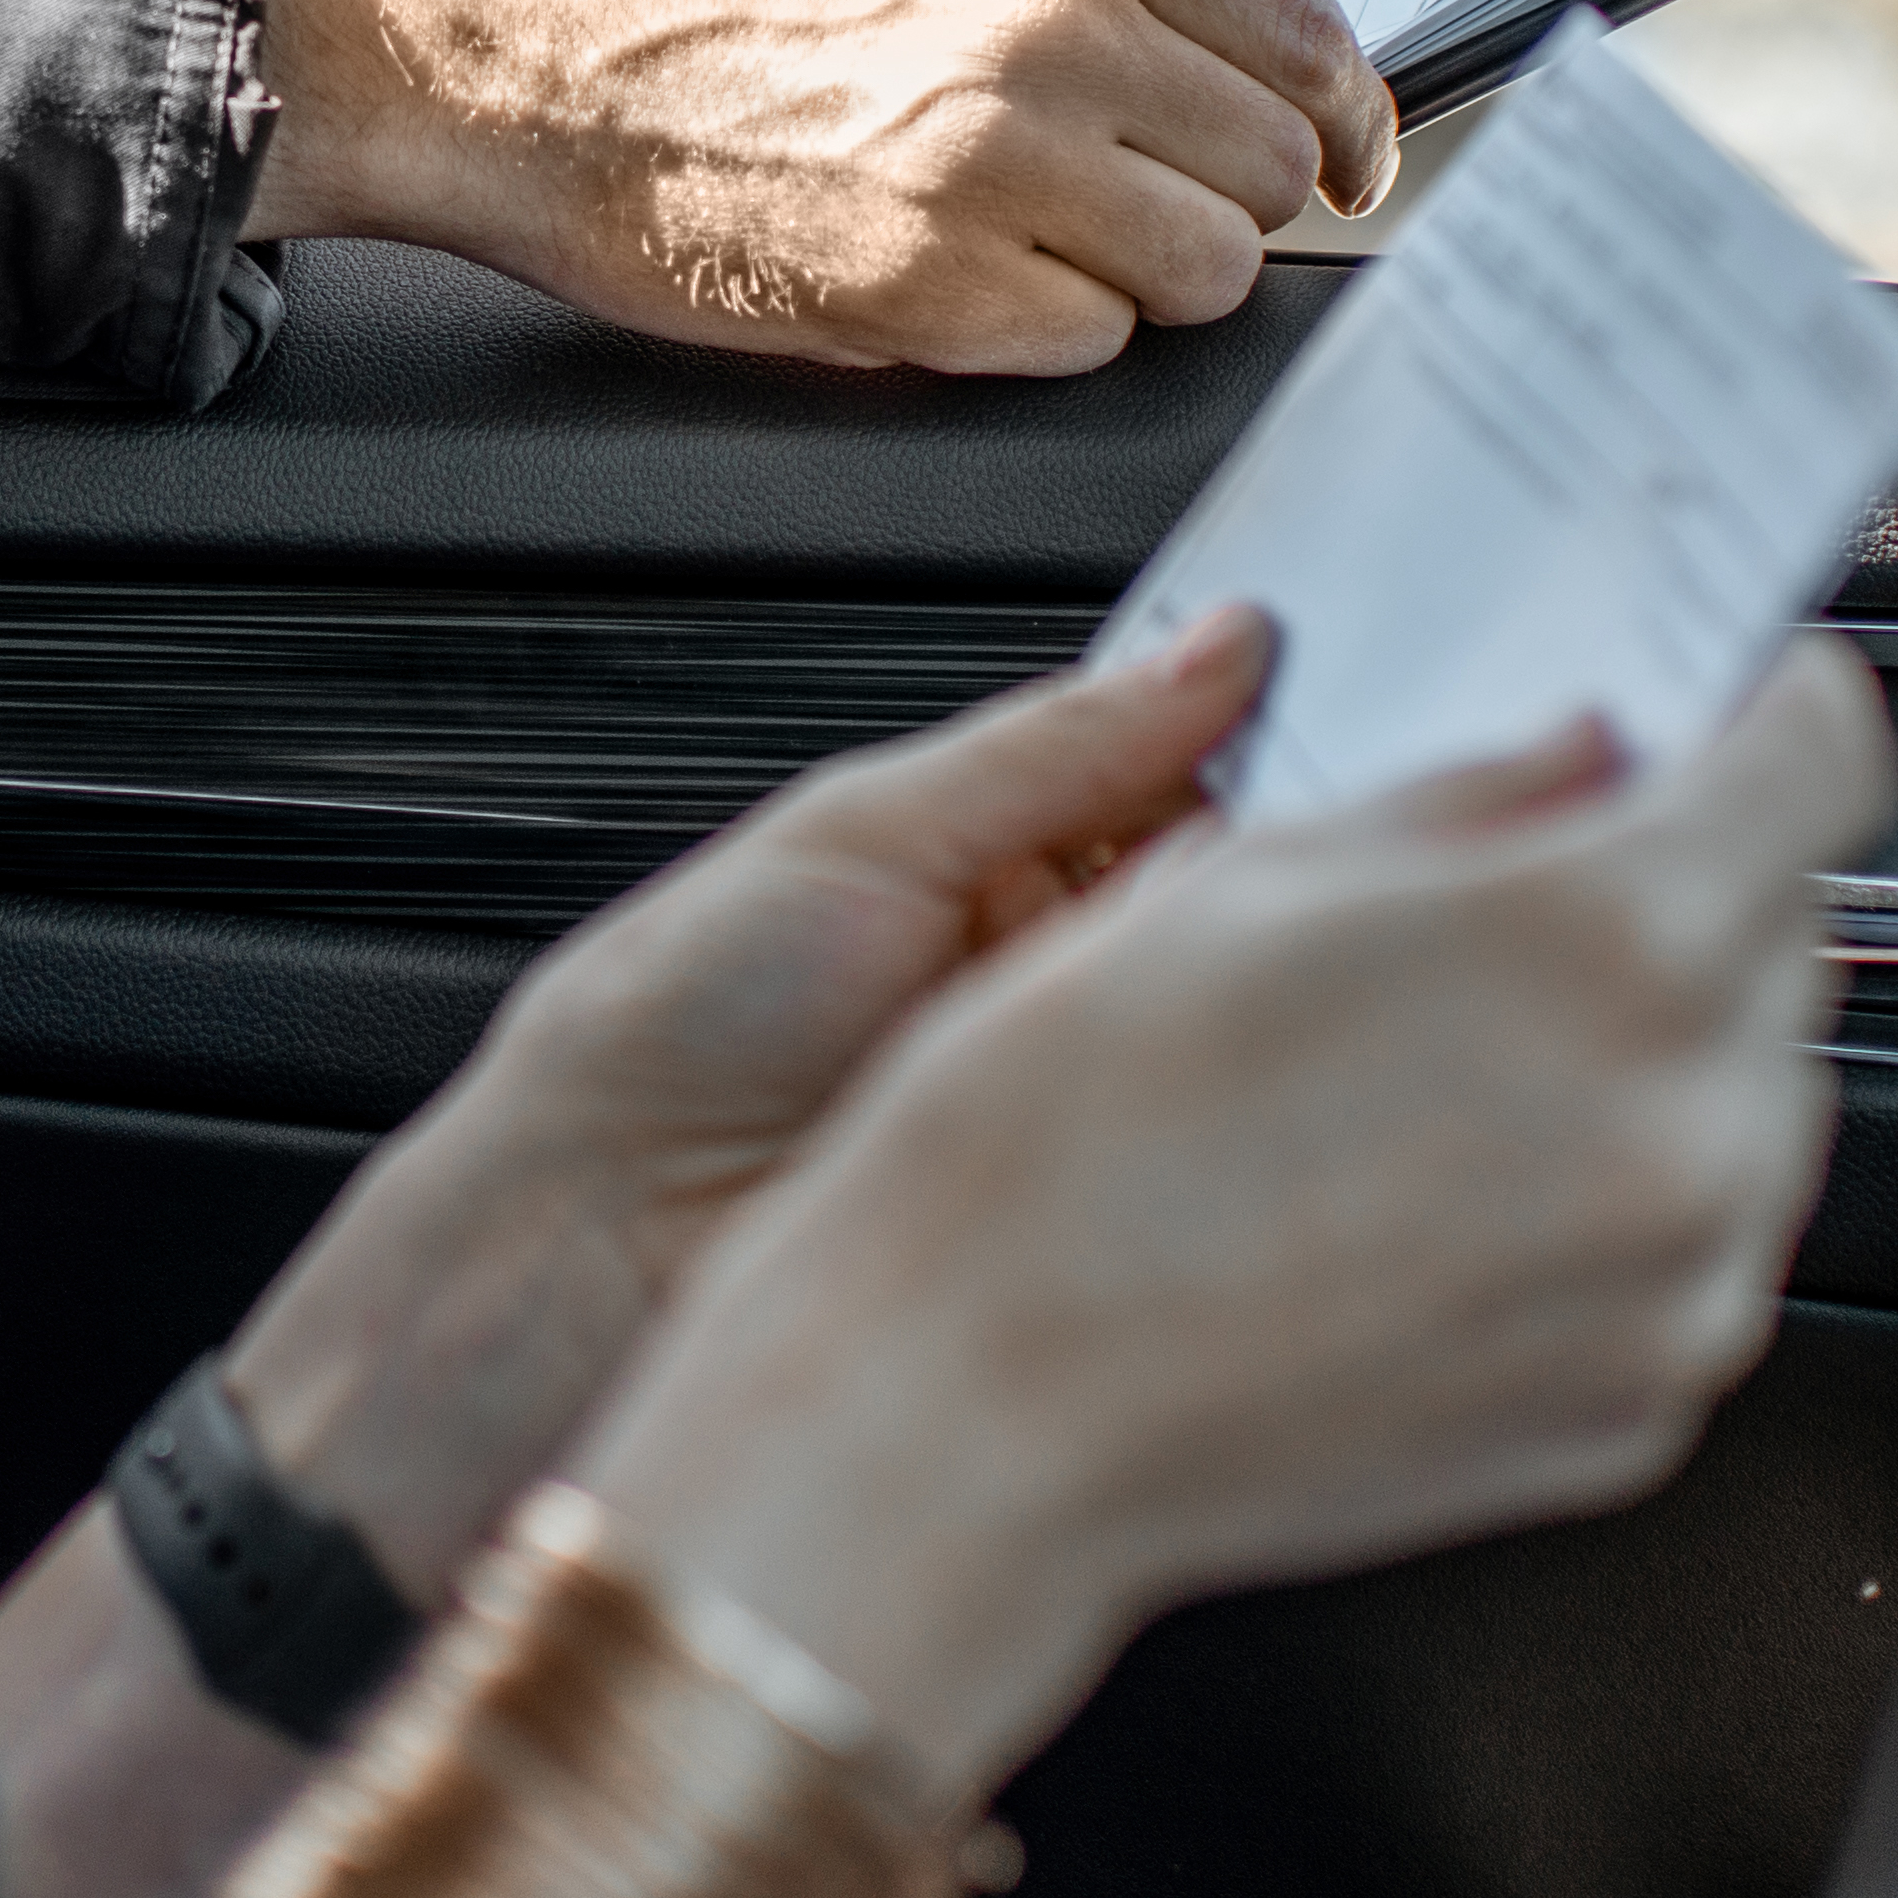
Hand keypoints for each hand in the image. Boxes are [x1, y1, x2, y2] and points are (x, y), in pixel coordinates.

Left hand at [222, 617, 1273, 1587]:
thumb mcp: (859, 835)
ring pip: (1240, 1017)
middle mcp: (1050, 975)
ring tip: (1188, 979)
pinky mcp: (1106, 1213)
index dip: (1252, 751)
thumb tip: (1217, 643)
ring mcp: (1085, 1096)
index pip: (1184, 778)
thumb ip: (1054, 744)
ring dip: (1240, 989)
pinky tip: (1210, 1081)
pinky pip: (1209, 1140)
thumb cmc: (662, 1037)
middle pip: (1232, 898)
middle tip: (1248, 866)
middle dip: (1258, 873)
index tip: (1313, 726)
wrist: (584, 1255)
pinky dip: (1220, 1106)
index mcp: (993, 860)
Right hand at [240, 0, 1398, 372]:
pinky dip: (1042, 329)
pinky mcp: (927, 287)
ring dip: (1144, 275)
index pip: (1308, 35)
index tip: (1343, 160)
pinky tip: (955, 277)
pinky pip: (1086, 343)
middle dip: (1227, 201)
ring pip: (1203, 269)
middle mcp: (1052, 28)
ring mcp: (993, 164)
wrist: (525, 44)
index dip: (1343, 117)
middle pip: (1272, 168)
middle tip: (1143, 207)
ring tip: (1043, 246)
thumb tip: (1257, 36)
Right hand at [581, 637, 1897, 1799]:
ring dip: (1654, 1042)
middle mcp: (1686, 1124)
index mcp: (1607, 944)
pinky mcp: (1643, 1403)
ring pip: (1752, 1095)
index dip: (1774, 701)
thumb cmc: (1060, 1151)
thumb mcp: (1249, 878)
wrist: (978, 1414)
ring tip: (1441, 1055)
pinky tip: (1440, 1174)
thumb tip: (1580, 756)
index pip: (1821, 760)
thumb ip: (1468, 794)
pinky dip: (1613, 1187)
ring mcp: (1679, 1287)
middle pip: (1788, 931)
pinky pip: (1693, 1243)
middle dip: (1679, 885)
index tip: (1737, 702)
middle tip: (1513, 890)